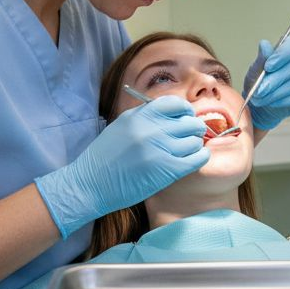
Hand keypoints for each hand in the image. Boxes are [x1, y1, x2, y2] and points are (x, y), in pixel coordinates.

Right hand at [35, 96, 209, 237]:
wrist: (89, 185)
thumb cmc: (104, 158)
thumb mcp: (121, 126)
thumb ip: (144, 117)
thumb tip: (173, 114)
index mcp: (139, 116)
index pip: (174, 104)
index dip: (185, 110)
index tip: (186, 117)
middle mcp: (151, 129)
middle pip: (189, 122)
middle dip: (193, 129)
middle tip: (190, 137)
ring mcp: (159, 149)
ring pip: (194, 141)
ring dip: (195, 145)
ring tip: (187, 152)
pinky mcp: (166, 170)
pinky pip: (197, 159)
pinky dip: (199, 158)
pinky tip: (194, 160)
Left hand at [243, 35, 289, 130]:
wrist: (262, 103)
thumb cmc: (259, 83)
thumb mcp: (255, 71)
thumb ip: (261, 59)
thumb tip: (264, 44)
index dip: (282, 54)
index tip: (268, 67)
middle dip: (276, 80)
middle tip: (259, 90)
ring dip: (277, 93)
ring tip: (261, 98)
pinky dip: (285, 100)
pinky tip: (273, 102)